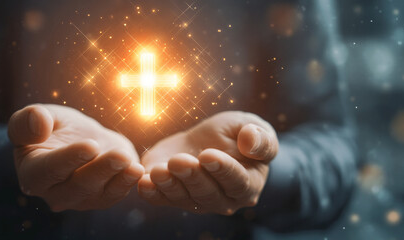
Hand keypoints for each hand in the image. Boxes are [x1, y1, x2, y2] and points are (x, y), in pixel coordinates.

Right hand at [8, 104, 143, 210]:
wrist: (81, 137)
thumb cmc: (55, 127)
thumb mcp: (40, 115)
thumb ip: (29, 120)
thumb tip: (37, 123)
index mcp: (33, 173)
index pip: (50, 170)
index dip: (70, 158)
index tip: (91, 145)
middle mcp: (55, 193)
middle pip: (79, 186)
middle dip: (101, 170)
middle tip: (120, 156)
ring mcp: (81, 199)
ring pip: (100, 193)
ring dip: (119, 179)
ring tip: (134, 166)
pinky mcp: (103, 197)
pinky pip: (116, 194)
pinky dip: (128, 184)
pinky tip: (138, 171)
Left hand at [138, 111, 277, 214]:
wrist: (204, 140)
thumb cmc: (233, 134)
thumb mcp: (250, 126)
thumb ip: (260, 137)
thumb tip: (251, 140)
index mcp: (247, 184)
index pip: (237, 182)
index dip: (223, 169)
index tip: (208, 155)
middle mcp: (223, 199)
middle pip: (208, 193)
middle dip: (192, 177)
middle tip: (179, 161)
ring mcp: (196, 201)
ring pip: (183, 198)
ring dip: (170, 185)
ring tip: (159, 171)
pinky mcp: (171, 196)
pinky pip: (161, 199)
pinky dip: (152, 193)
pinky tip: (143, 183)